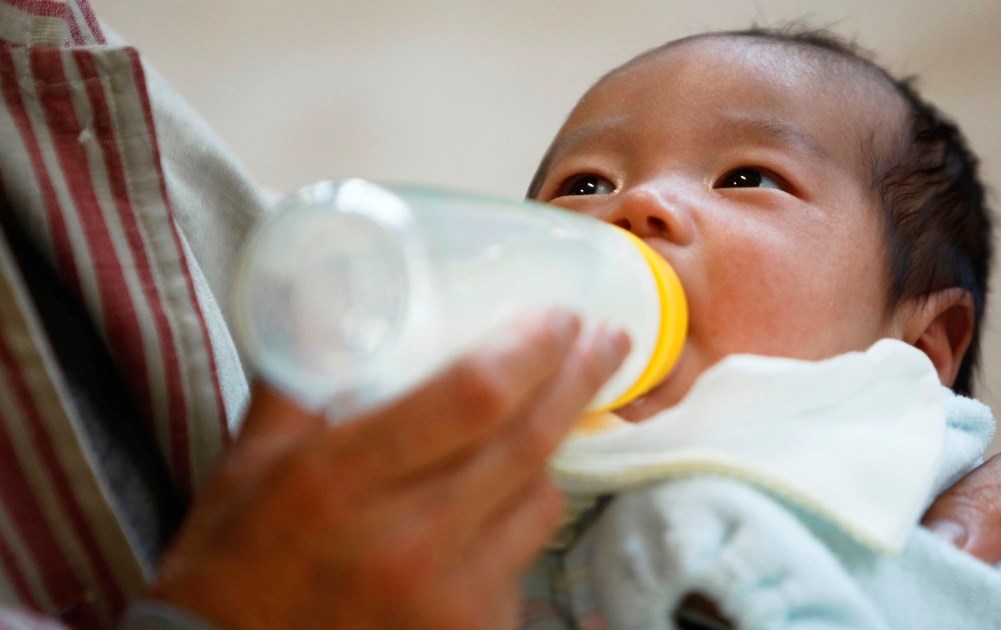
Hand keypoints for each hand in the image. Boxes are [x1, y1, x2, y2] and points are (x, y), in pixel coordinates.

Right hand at [151, 310, 629, 628]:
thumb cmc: (236, 566)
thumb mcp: (245, 466)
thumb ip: (295, 381)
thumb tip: (322, 295)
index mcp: (341, 480)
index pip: (472, 397)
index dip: (530, 350)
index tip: (559, 317)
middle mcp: (406, 540)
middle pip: (527, 441)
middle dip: (579, 379)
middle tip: (605, 340)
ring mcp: (447, 596)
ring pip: (542, 499)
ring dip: (549, 452)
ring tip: (541, 421)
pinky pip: (526, 557)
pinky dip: (520, 519)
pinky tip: (500, 502)